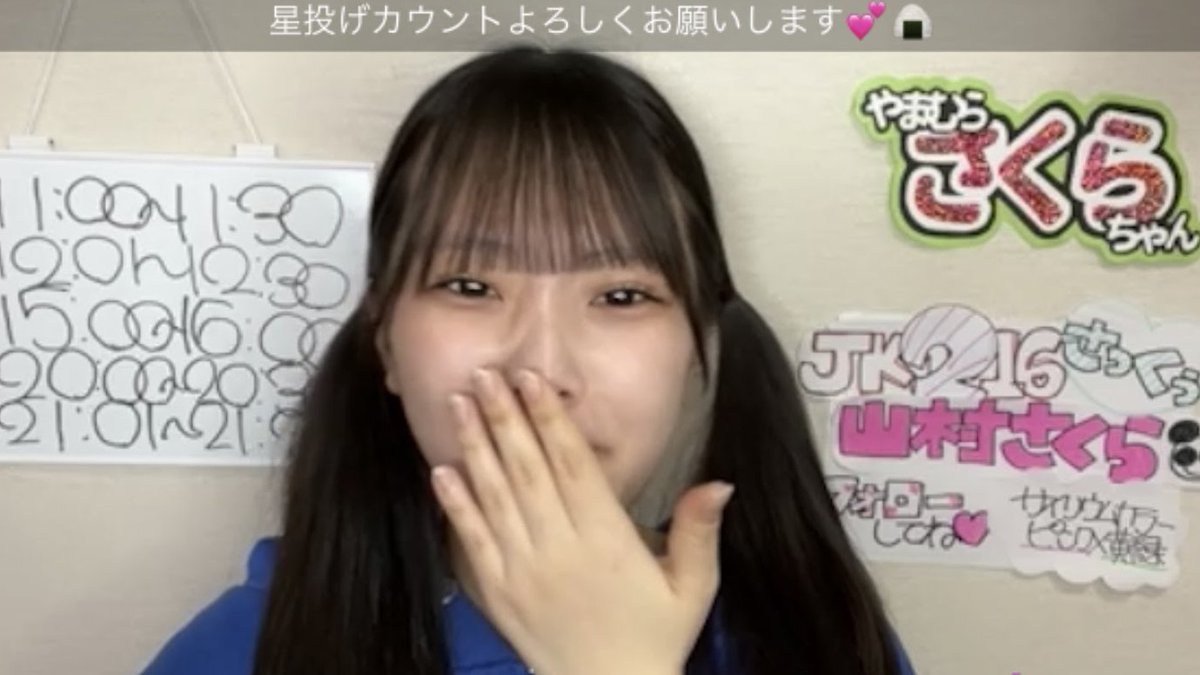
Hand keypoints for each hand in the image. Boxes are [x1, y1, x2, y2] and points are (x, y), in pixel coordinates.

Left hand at [430, 367, 734, 674]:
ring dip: (475, 447)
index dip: (550, 419)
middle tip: (484, 373)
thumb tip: (719, 482)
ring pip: (495, 497)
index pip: (574, 466)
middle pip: (527, 471)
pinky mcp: (499, 593)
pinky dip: (455, 505)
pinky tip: (441, 471)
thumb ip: (699, 531)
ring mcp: (524, 571)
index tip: (533, 379)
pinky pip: (472, 542)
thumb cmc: (655, 638)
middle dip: (504, 417)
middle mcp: (561, 550)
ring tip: (457, 403)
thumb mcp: (694, 587)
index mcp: (608, 541)